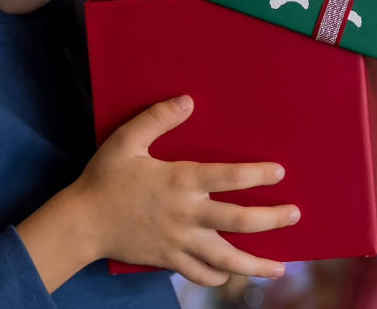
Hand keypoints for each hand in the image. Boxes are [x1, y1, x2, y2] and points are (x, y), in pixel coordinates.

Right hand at [69, 95, 298, 285]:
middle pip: (239, 221)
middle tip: (294, 214)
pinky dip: (218, 276)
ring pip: (225, 258)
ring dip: (255, 264)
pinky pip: (199, 273)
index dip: (258, 175)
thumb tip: (188, 99)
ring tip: (280, 268)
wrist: (81, 222)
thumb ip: (157, 118)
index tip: (280, 173)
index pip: (230, 178)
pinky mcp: (169, 259)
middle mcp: (187, 214)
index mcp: (180, 181)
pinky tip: (230, 277)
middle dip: (271, 219)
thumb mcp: (126, 140)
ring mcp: (179, 241)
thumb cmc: (104, 178)